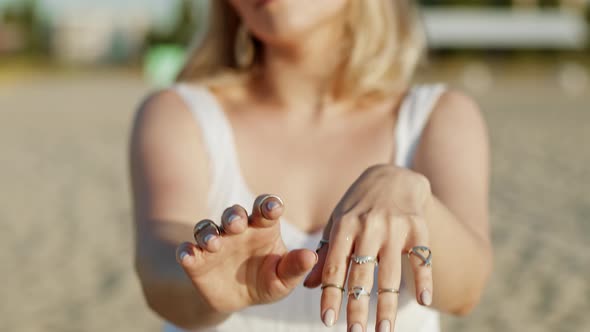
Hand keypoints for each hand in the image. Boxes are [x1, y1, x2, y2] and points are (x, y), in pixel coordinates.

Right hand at [176, 194, 316, 312]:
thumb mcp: (284, 279)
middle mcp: (237, 230)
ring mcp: (215, 243)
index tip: (273, 208)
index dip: (268, 205)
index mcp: (262, 228)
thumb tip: (311, 257)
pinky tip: (187, 255)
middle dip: (234, 216)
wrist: (239, 300)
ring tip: (213, 243)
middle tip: (238, 224)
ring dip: (208, 233)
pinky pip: (187, 250)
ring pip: (207, 228)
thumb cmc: (268, 281)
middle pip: (234, 214)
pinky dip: (185, 251)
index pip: (265, 208)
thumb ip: (295, 267)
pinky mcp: (196, 260)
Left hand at [304, 164, 433, 330]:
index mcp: (344, 225)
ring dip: (387, 305)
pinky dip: (424, 279)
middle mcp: (368, 226)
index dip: (330, 294)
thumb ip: (326, 253)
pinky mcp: (418, 227)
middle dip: (357, 306)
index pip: (334, 266)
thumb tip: (309, 286)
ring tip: (383, 330)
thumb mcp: (337, 223)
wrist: (393, 177)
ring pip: (390, 273)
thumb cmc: (358, 206)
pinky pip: (422, 258)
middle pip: (361, 274)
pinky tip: (424, 300)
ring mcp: (395, 227)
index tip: (327, 321)